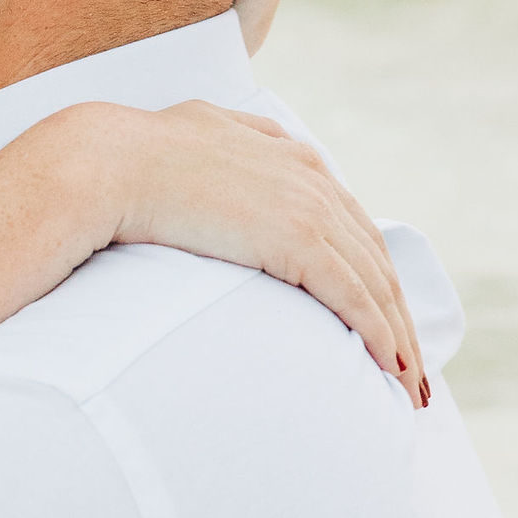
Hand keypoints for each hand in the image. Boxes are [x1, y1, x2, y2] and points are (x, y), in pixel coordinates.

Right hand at [59, 100, 425, 406]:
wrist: (107, 161)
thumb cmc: (129, 157)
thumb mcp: (192, 135)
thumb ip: (224, 144)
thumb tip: (216, 156)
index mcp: (286, 153)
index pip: (349, 220)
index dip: (370, 269)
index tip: (379, 310)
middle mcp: (309, 176)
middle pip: (374, 255)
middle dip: (398, 312)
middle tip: (410, 361)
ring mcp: (308, 207)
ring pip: (375, 282)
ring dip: (399, 335)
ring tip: (409, 381)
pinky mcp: (298, 241)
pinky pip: (356, 299)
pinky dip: (381, 336)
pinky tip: (391, 367)